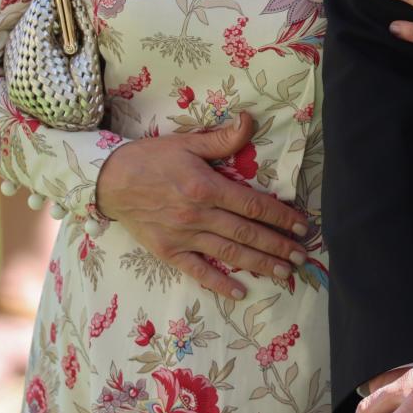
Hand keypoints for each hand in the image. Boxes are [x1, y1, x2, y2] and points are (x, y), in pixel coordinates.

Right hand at [94, 112, 307, 299]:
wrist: (110, 181)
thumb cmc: (151, 158)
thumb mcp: (188, 142)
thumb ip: (222, 138)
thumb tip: (250, 120)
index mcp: (206, 187)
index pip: (252, 205)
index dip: (279, 216)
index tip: (301, 225)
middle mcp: (198, 215)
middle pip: (246, 233)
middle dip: (278, 245)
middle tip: (302, 256)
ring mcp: (183, 236)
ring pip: (229, 254)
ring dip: (260, 264)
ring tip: (285, 272)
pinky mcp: (169, 252)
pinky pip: (197, 271)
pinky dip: (219, 284)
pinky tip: (240, 292)